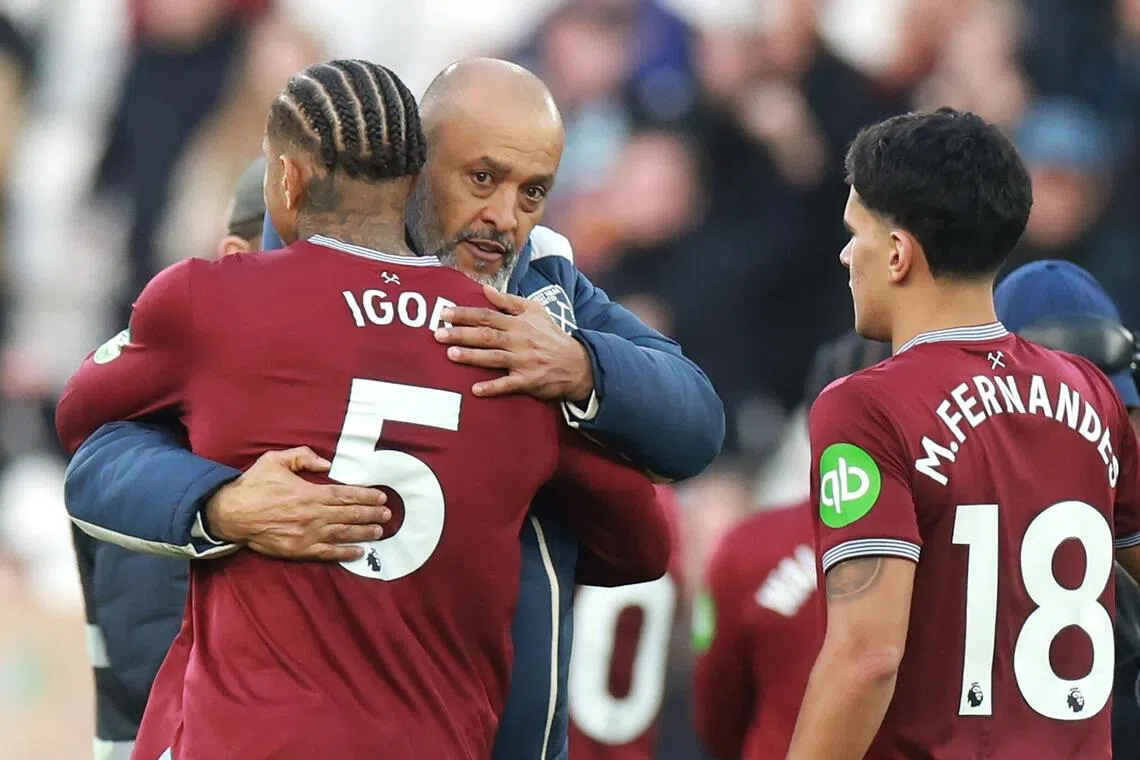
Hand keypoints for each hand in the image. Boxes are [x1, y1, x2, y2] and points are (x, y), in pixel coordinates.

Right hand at [204, 447, 390, 561]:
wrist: (231, 513)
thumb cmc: (254, 485)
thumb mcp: (276, 460)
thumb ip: (303, 456)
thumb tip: (327, 463)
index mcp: (309, 493)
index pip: (345, 495)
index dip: (365, 496)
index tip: (380, 497)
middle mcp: (312, 515)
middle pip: (349, 515)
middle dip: (371, 514)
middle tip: (387, 515)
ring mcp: (307, 535)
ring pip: (342, 534)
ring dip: (364, 533)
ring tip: (380, 531)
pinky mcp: (299, 550)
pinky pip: (327, 552)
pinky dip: (345, 553)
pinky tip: (359, 552)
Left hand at [435, 284, 594, 401]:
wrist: (577, 363)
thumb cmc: (551, 336)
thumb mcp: (535, 311)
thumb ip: (509, 300)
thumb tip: (485, 288)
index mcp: (518, 323)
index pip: (487, 315)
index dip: (465, 314)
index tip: (444, 313)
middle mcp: (519, 340)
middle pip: (486, 335)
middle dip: (461, 334)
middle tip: (438, 334)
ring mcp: (523, 361)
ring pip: (494, 358)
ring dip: (472, 356)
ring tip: (450, 355)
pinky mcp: (528, 380)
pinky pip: (508, 384)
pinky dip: (492, 387)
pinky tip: (475, 390)